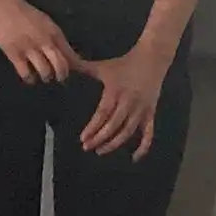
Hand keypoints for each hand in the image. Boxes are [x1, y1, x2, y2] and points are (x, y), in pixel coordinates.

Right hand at [0, 0, 76, 84]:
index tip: (78, 72)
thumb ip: (54, 37)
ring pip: (45, 72)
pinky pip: (26, 73)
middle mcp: (45, 41)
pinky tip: (29, 77)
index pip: (71, 54)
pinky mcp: (14, 54)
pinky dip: (30, 78)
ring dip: (46, 77)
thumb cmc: (24, 12)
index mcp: (55, 32)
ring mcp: (30, 48)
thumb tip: (64, 53)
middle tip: (60, 78)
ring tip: (44, 76)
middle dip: (62, 75)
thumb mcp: (45, 22)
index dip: (78, 67)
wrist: (2, 4)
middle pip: (61, 66)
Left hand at [76, 43, 169, 158]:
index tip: (83, 138)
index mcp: (116, 91)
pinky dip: (143, 146)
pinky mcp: (151, 112)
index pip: (103, 113)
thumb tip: (63, 64)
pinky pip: (148, 132)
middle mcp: (129, 102)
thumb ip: (82, 67)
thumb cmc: (124, 64)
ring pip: (128, 131)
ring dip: (114, 143)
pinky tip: (134, 158)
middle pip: (114, 125)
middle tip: (87, 147)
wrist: (152, 58)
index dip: (93, 127)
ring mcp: (141, 109)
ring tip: (101, 150)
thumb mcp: (103, 66)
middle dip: (100, 138)